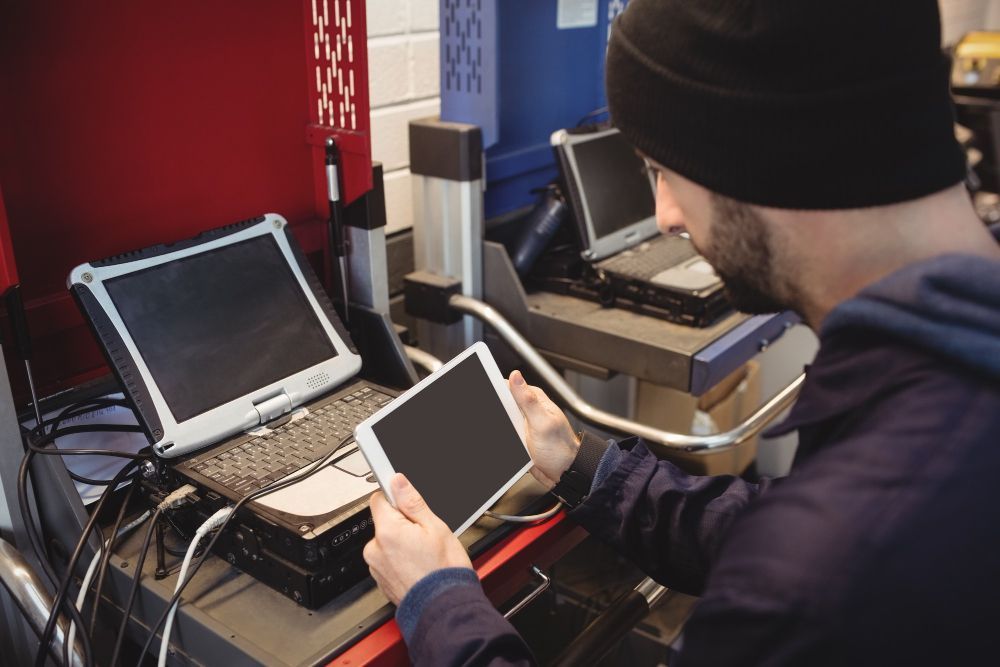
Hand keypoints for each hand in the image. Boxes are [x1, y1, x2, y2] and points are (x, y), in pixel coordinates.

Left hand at [363, 473, 472, 605]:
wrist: (443, 606)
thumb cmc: (442, 571)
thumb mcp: (435, 527)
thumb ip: (412, 502)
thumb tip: (398, 481)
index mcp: (387, 531)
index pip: (379, 499)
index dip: (395, 497)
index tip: (404, 499)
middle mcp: (375, 549)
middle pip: (384, 522)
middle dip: (401, 524)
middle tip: (424, 534)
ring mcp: (376, 566)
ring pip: (386, 542)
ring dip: (400, 543)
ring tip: (422, 554)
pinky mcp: (380, 580)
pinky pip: (387, 560)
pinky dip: (400, 560)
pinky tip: (417, 566)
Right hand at [508, 370, 579, 488]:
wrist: (565, 474)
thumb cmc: (561, 449)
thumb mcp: (542, 422)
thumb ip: (528, 400)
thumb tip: (516, 376)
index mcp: (535, 400)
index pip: (509, 387)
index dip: (497, 390)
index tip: (493, 400)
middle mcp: (529, 411)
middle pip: (502, 405)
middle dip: (499, 413)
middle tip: (511, 428)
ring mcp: (524, 426)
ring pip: (503, 421)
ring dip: (502, 427)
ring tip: (516, 439)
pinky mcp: (520, 439)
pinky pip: (507, 436)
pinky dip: (507, 440)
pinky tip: (512, 444)